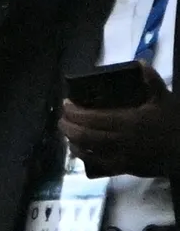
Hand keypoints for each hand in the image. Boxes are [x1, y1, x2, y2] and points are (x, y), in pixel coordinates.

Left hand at [59, 63, 179, 177]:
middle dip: (68, 126)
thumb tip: (139, 62)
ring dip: (72, 141)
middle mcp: (119, 140)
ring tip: (66, 132)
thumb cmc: (173, 122)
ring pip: (87, 151)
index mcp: (128, 121)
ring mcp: (119, 156)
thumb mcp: (163, 98)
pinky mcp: (122, 168)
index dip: (75, 112)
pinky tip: (77, 150)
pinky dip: (83, 156)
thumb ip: (150, 80)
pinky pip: (97, 164)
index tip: (65, 104)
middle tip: (61, 118)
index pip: (92, 117)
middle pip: (84, 135)